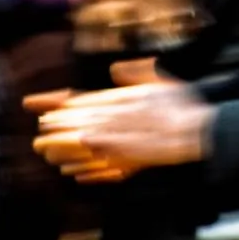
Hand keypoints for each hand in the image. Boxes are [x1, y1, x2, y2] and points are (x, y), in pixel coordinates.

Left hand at [31, 62, 215, 181]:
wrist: (197, 134)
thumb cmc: (184, 108)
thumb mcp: (161, 82)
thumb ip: (136, 74)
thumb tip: (116, 69)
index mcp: (116, 100)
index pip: (77, 102)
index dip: (55, 106)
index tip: (41, 111)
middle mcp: (110, 120)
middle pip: (71, 124)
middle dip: (52, 130)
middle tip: (41, 133)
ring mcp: (114, 141)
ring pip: (75, 147)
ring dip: (58, 150)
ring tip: (47, 152)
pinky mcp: (120, 161)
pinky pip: (91, 166)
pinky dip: (78, 168)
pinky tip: (70, 170)